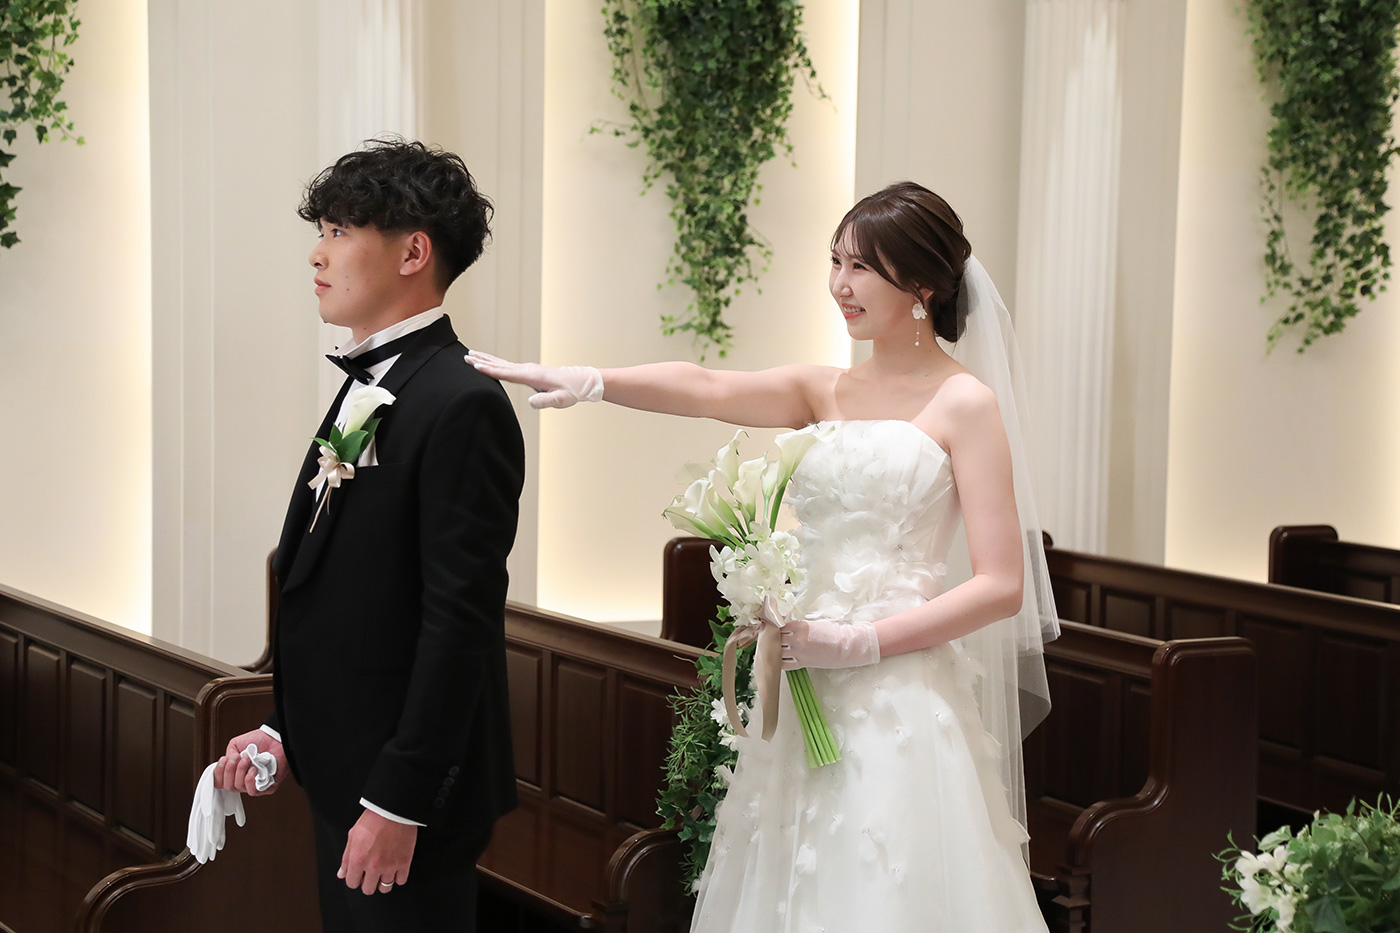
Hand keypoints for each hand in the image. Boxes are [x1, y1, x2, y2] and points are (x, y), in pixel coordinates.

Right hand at [213, 729, 285, 796]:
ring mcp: (255, 785)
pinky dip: (250, 780)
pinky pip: (253, 791)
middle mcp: (243, 781)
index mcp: (235, 773)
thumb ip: (227, 755)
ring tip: (248, 759)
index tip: (224, 760)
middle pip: (228, 786)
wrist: (275, 738)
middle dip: (230, 770)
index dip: (218, 773)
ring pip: (239, 787)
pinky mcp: (267, 787)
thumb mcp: (235, 745)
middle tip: (238, 757)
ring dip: (241, 771)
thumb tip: (227, 764)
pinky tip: (253, 769)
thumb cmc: (259, 741)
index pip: (220, 782)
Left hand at [338, 809, 416, 894]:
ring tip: (384, 872)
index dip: (354, 879)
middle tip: (371, 874)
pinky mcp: (404, 862)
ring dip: (383, 881)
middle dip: (368, 883)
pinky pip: (401, 881)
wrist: (393, 809)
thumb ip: (346, 858)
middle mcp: (373, 866)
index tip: (359, 875)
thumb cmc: (373, 819)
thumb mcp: (353, 836)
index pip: (352, 883)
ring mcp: (390, 866)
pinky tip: (395, 868)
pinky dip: (398, 877)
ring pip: (385, 888)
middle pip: (368, 889)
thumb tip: (342, 874)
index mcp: (358, 860)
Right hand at [465, 350, 602, 408]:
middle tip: (466, 356)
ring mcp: (527, 368)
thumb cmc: (570, 392)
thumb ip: (546, 401)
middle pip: (500, 365)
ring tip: (471, 355)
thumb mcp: (560, 400)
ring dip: (486, 359)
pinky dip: (495, 363)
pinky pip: (507, 366)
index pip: (507, 373)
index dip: (490, 370)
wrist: (580, 382)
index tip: (475, 366)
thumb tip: (531, 402)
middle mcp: (527, 369)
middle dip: (482, 361)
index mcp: (532, 376)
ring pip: (502, 363)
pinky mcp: (528, 371)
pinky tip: (488, 363)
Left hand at [779, 616, 880, 669]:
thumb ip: (799, 625)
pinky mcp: (802, 663)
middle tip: (765, 636)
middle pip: (775, 638)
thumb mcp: (815, 622)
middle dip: (770, 637)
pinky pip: (784, 664)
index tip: (770, 625)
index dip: (773, 625)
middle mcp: (798, 639)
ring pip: (777, 651)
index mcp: (801, 626)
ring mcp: (799, 653)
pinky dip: (778, 661)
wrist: (846, 647)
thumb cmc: (833, 632)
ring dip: (772, 649)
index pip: (779, 624)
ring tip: (769, 648)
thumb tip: (786, 626)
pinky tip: (776, 659)